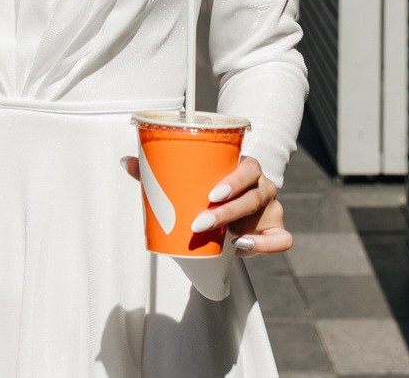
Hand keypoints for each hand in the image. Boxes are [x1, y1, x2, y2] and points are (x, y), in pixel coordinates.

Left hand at [120, 155, 291, 255]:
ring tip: (222, 238)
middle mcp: (262, 186)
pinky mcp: (274, 230)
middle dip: (227, 210)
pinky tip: (242, 246)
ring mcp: (270, 209)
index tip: (211, 193)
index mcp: (245, 168)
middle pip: (253, 195)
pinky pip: (282, 239)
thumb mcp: (191, 179)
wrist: (231, 207)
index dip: (234, 180)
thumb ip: (161, 171)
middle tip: (200, 222)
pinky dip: (265, 244)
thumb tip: (126, 161)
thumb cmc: (209, 188)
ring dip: (240, 226)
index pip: (248, 168)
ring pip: (268, 216)